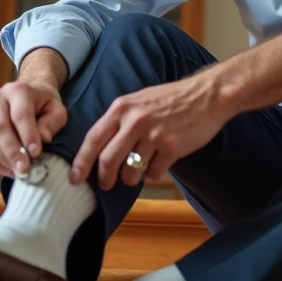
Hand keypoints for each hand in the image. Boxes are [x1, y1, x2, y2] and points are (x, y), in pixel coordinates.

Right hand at [0, 80, 66, 178]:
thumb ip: (52, 123)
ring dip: (3, 160)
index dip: (28, 135)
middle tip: (25, 169)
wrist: (25, 97)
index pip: (20, 114)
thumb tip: (43, 138)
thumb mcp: (56, 110)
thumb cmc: (42, 106)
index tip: (36, 154)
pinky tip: (9, 169)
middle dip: (12, 152)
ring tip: (20, 171)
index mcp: (17, 90)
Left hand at [71, 74, 231, 189]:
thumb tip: (99, 149)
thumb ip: (119, 120)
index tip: (75, 178)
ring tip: (136, 173)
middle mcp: (135, 121)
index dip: (81, 162)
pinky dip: (153, 174)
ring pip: (130, 171)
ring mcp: (154, 135)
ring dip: (130, 179)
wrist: (207, 95)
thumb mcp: (138, 100)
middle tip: (105, 185)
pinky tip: (159, 163)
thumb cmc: (171, 99)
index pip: (93, 139)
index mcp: (122, 108)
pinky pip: (153, 173)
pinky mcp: (172, 147)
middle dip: (104, 178)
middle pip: (108, 160)